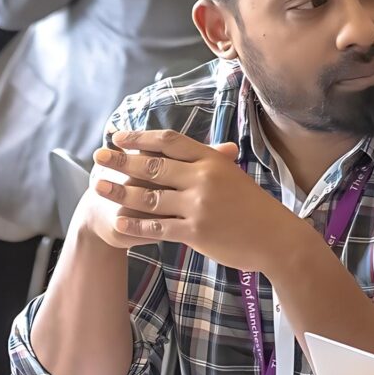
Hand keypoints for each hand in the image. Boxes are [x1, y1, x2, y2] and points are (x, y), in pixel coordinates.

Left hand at [86, 128, 308, 274]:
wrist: (276, 238)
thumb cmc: (253, 208)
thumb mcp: (232, 176)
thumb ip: (207, 162)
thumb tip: (184, 150)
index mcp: (211, 160)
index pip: (169, 141)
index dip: (140, 137)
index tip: (118, 136)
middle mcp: (203, 178)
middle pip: (153, 165)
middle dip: (122, 161)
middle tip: (98, 157)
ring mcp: (198, 205)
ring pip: (149, 196)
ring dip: (120, 192)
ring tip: (99, 188)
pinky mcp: (195, 231)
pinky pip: (157, 226)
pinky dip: (136, 224)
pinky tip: (118, 221)